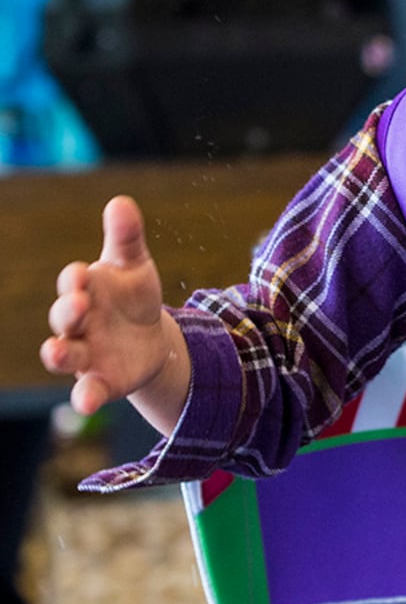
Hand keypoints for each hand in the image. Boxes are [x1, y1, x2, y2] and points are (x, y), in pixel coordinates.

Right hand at [40, 196, 181, 419]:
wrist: (149, 338)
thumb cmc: (133, 296)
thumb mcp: (135, 266)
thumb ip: (127, 238)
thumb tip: (121, 202)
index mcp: (86, 290)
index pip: (73, 281)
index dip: (76, 278)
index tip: (82, 271)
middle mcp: (78, 323)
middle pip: (64, 317)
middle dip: (68, 311)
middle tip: (78, 304)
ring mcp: (86, 353)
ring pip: (64, 355)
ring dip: (59, 354)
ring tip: (57, 351)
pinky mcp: (101, 380)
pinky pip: (87, 391)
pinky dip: (85, 396)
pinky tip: (87, 402)